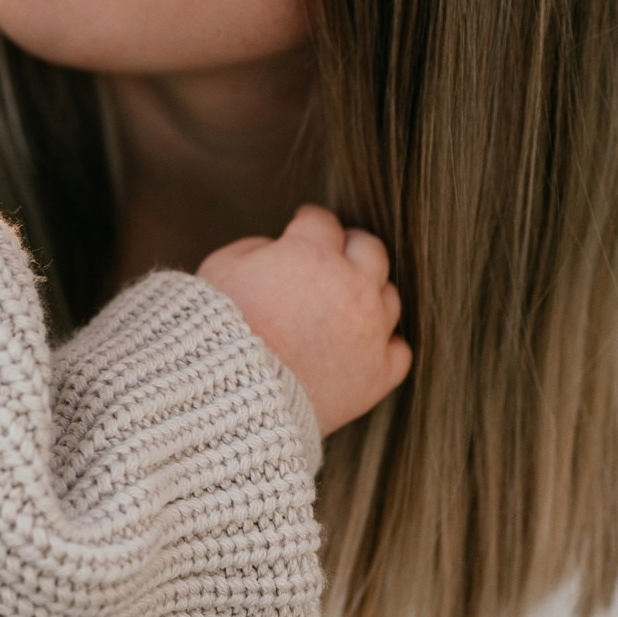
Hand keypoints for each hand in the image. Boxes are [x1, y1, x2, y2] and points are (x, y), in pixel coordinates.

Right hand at [197, 205, 410, 436]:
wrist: (230, 394)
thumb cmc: (218, 329)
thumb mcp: (223, 266)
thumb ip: (260, 247)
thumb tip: (280, 251)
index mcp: (312, 255)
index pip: (322, 221)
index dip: (306, 223)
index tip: (299, 229)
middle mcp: (351, 287)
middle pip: (370, 249)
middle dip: (348, 248)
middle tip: (329, 260)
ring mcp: (370, 332)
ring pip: (389, 297)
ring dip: (368, 295)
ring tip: (341, 306)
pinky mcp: (377, 375)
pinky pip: (399, 350)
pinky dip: (383, 345)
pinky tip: (361, 344)